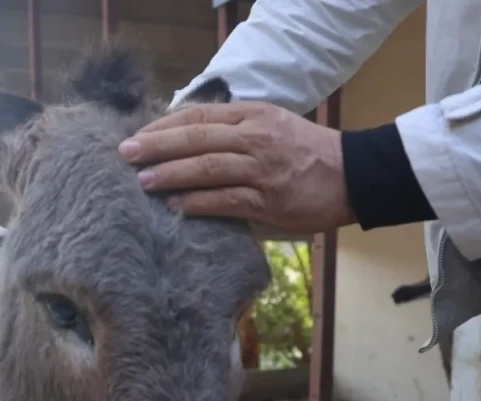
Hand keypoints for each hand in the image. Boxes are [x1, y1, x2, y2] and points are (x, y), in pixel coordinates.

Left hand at [118, 102, 355, 233]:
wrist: (355, 175)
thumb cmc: (306, 152)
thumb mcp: (270, 125)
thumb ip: (233, 130)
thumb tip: (184, 139)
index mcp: (253, 115)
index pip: (199, 115)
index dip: (164, 126)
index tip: (136, 136)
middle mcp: (255, 138)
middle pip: (197, 138)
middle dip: (156, 146)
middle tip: (125, 154)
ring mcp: (262, 169)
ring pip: (207, 168)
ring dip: (170, 175)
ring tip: (141, 181)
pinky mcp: (269, 200)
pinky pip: (226, 200)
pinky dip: (198, 202)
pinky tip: (174, 205)